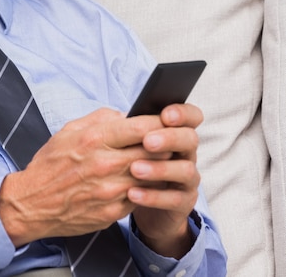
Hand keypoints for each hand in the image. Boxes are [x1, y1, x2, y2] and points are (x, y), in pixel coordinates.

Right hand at [0, 107, 163, 246]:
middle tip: (169, 140)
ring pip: (153, 176)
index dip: (161, 122)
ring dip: (159, 168)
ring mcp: (111, 191)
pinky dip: (146, 188)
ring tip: (159, 161)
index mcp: (95, 139)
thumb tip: (126, 115)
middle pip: (154, 151)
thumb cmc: (51, 164)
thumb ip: (101, 118)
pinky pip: (141, 196)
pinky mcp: (112, 212)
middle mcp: (105, 164)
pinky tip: (143, 181)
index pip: (143, 127)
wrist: (32, 203)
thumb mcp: (70, 130)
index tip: (167, 120)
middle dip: (165, 144)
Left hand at [129, 103, 202, 258]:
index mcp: (176, 131)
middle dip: (170, 138)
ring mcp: (188, 177)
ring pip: (185, 170)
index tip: (165, 115)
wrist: (135, 199)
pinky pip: (174, 199)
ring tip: (135, 169)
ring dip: (160, 169)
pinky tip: (132, 193)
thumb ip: (132, 126)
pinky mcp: (184, 202)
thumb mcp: (131, 140)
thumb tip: (122, 117)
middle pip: (190, 139)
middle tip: (148, 142)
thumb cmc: (133, 159)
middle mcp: (187, 152)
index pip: (191, 116)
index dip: (183, 113)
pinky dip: (153, 196)